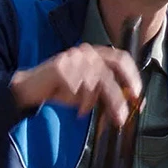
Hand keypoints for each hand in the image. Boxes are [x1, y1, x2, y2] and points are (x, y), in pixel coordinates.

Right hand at [10, 44, 141, 126]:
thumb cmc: (62, 88)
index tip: (137, 93)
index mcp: (96, 54)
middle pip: (109, 74)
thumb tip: (129, 106)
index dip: (132, 75)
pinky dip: (79, 103)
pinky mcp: (60, 68)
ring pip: (93, 84)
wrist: (30, 86)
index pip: (121, 58)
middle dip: (117, 97)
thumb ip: (107, 93)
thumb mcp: (88, 90)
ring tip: (84, 110)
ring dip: (92, 103)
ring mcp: (73, 59)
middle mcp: (87, 53)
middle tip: (121, 115)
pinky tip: (76, 108)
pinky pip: (77, 89)